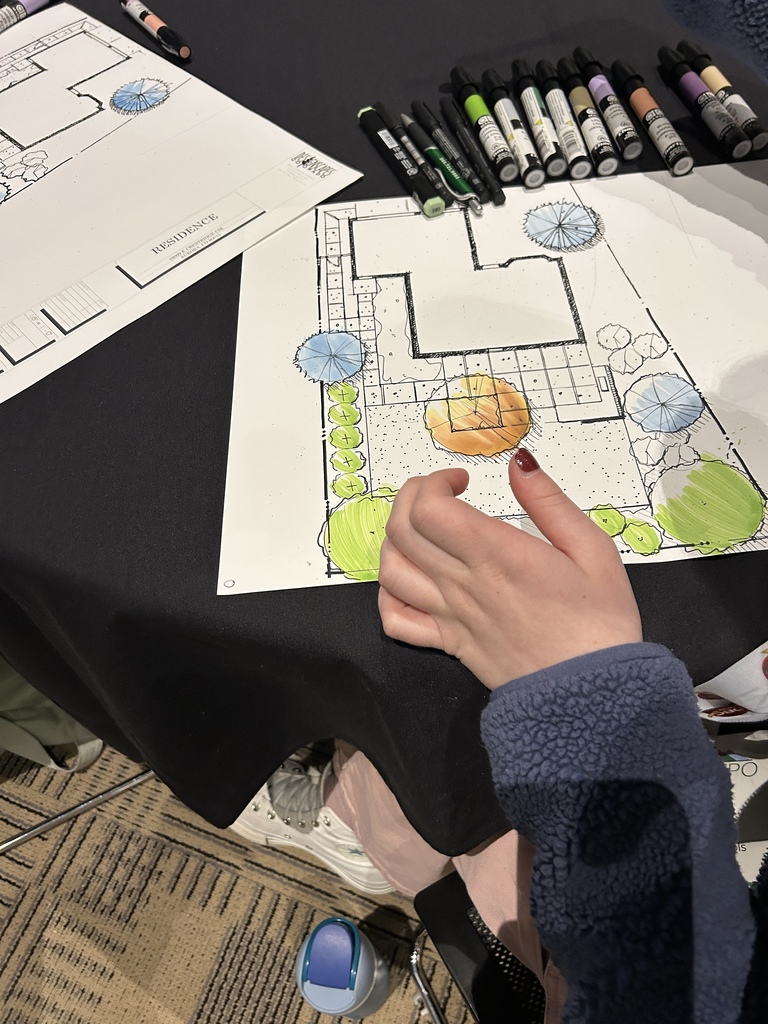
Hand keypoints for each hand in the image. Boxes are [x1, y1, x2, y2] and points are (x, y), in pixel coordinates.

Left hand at [378, 450, 642, 688]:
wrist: (593, 697)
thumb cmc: (600, 623)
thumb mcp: (592, 549)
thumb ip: (550, 502)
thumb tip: (519, 463)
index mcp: (497, 555)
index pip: (430, 509)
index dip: (434, 483)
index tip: (461, 481)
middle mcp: (464, 583)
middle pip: (403, 531)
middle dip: (411, 498)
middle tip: (440, 494)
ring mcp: (450, 616)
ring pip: (392, 570)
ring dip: (395, 539)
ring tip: (422, 531)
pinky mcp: (449, 644)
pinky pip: (396, 621)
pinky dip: (388, 596)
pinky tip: (410, 580)